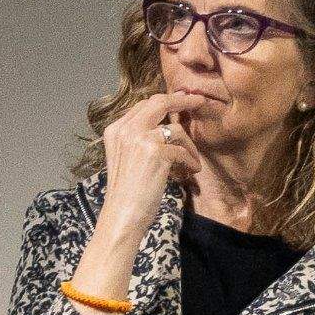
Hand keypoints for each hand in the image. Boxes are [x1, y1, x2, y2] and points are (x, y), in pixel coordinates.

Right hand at [94, 90, 199, 216]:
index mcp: (115, 130)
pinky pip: (182, 150)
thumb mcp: (125, 157)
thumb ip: (138, 138)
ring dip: (189, 145)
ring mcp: (140, 138)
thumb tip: (165, 125)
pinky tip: (191, 171)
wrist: (122, 215)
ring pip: (175, 128)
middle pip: (158, 103)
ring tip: (192, 160)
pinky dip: (190, 160)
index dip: (164, 101)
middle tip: (199, 100)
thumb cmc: (126, 192)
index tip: (181, 99)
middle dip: (182, 100)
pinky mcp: (156, 152)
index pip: (143, 105)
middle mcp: (125, 129)